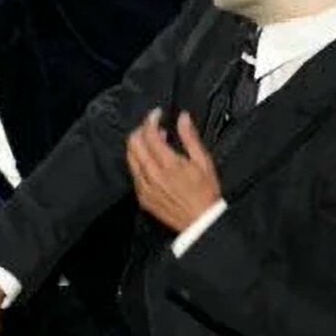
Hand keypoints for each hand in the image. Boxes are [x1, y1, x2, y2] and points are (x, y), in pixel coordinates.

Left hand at [126, 108, 221, 232]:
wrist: (200, 222)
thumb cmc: (205, 193)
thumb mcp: (203, 161)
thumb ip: (190, 137)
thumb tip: (182, 118)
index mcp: (168, 164)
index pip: (149, 134)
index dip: (151, 119)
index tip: (157, 114)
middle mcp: (152, 175)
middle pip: (134, 143)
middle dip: (141, 129)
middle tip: (152, 126)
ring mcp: (144, 187)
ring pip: (130, 157)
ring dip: (137, 144)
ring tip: (151, 141)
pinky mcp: (142, 197)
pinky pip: (133, 173)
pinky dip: (138, 161)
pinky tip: (150, 161)